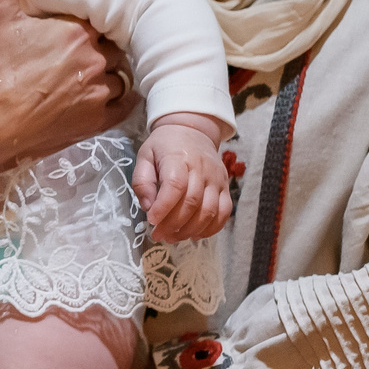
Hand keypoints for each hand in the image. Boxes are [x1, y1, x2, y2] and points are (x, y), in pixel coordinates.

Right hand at [0, 0, 128, 176]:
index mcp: (76, 31)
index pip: (97, 14)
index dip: (83, 16)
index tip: (67, 21)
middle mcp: (95, 62)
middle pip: (111, 42)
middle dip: (97, 41)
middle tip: (72, 44)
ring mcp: (98, 96)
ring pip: (120, 72)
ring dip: (108, 68)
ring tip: (84, 67)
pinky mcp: (94, 124)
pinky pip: (124, 104)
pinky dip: (118, 96)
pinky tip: (100, 91)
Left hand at [132, 116, 232, 242]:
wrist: (193, 131)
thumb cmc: (164, 146)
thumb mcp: (145, 156)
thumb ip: (142, 181)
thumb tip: (148, 207)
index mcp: (179, 158)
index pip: (175, 185)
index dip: (164, 207)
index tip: (151, 220)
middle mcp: (202, 169)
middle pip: (192, 202)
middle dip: (173, 224)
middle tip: (159, 235)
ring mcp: (217, 179)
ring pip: (209, 211)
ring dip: (190, 230)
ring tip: (173, 237)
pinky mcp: (226, 187)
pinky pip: (224, 213)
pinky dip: (211, 229)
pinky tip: (194, 235)